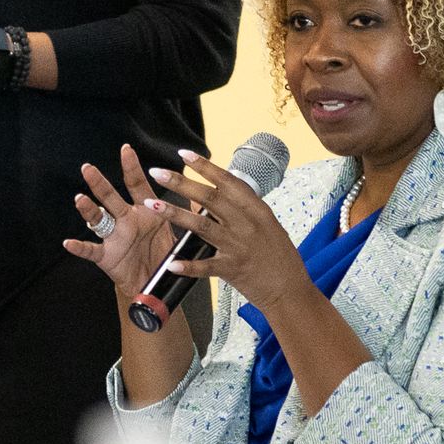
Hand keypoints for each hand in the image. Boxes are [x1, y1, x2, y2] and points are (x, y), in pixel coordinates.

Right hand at [64, 145, 179, 297]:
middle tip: (87, 168)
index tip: (126, 149)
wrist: (156, 282)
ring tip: (80, 199)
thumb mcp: (179, 232)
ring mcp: (114, 237)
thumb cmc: (165, 254)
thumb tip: (202, 196)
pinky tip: (69, 242)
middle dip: (99, 183)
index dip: (131, 167)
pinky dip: (80, 247)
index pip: (137, 185)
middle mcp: (127, 220)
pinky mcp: (107, 256)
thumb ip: (189, 214)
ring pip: (98, 220)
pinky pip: (91, 250)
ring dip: (88, 210)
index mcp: (145, 211)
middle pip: (111, 197)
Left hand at [142, 150, 309, 313]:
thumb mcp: (267, 224)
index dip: (205, 167)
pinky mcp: (232, 269)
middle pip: (209, 198)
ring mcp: (238, 246)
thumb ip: (244, 209)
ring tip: (152, 204)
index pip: (228, 182)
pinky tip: (172, 264)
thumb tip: (218, 191)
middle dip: (181, 183)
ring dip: (174, 214)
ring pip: (201, 226)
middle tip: (158, 172)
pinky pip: (205, 266)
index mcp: (257, 210)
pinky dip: (187, 266)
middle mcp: (247, 224)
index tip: (184, 154)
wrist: (290, 289)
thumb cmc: (279, 256)